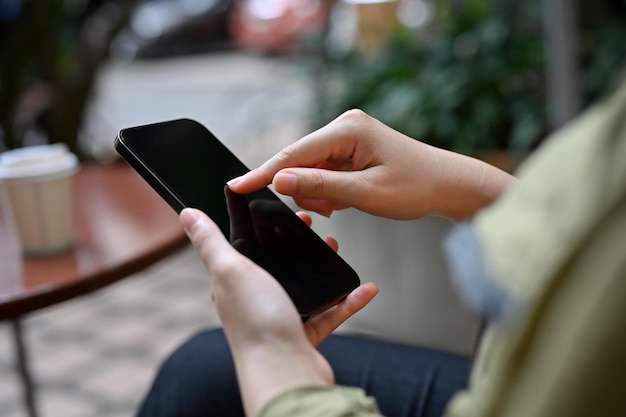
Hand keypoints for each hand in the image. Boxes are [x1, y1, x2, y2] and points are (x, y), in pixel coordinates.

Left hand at [180, 208, 377, 415]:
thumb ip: (211, 242)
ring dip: (323, 268)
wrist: (285, 372)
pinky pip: (330, 313)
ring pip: (305, 286)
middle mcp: (255, 301)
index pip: (245, 248)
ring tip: (336, 249)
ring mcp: (281, 318)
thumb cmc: (256, 324)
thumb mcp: (230, 270)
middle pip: (278, 265)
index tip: (282, 210)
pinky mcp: (305, 335)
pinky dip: (348, 300)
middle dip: (296, 245)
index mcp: (234, 283)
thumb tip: (188, 215)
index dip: (261, 228)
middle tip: (313, 227)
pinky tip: (364, 288)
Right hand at [228, 110, 515, 220]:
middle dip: (303, 189)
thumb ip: (320, 187)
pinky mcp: (351, 150)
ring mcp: (347, 138)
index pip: (293, 153)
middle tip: (327, 210)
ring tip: (342, 205)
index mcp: (347, 129)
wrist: (447, 185)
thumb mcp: (365, 193)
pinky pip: (325, 172)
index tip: (236, 187)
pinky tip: (344, 200)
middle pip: (299, 161)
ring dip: (318, 193)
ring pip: (310, 170)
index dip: (263, 173)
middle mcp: (343, 127)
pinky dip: (328, 190)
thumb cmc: (416, 186)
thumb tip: (279, 181)